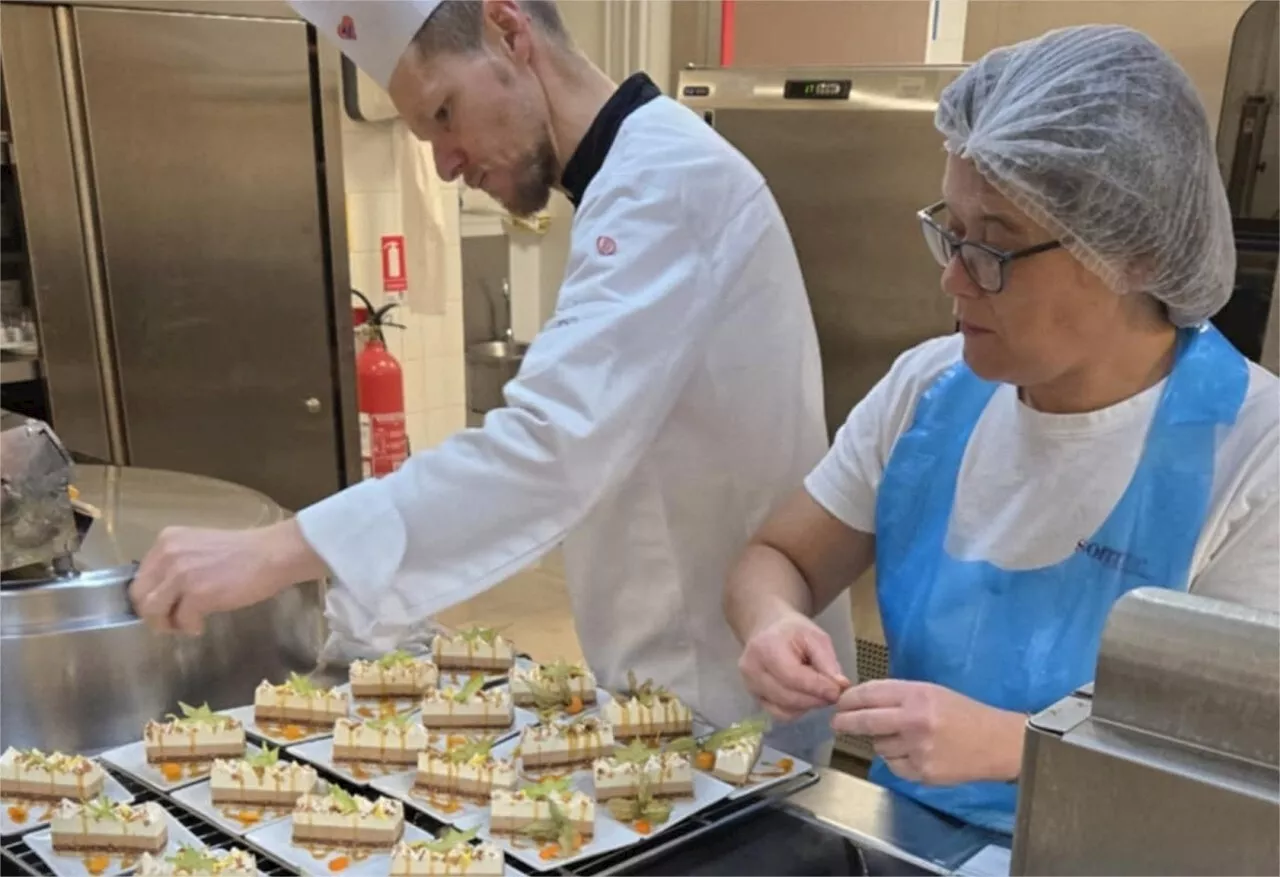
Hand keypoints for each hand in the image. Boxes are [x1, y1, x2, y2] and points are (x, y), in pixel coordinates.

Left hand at [128, 520, 326, 636]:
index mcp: (167, 540)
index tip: (165, 605)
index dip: (149, 596)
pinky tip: (202, 625)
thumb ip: (178, 563)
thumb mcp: (200, 548)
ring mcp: (181, 575)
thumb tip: (163, 593)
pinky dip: (190, 628)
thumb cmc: (244, 552)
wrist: (272, 554)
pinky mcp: (197, 594)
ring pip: (152, 611)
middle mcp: (168, 555)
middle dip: (153, 614)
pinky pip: (180, 621)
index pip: (139, 576)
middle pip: (139, 595)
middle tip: (171, 621)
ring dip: (167, 624)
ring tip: (186, 624)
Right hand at [738, 610, 850, 721]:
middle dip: (815, 699)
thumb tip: (841, 686)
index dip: (817, 687)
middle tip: (834, 695)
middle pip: (787, 696)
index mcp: (765, 648)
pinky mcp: (754, 698)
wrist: (768, 631)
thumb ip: (827, 662)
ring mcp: (749, 685)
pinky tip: (806, 698)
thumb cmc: (793, 632)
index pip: (793, 676)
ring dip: (807, 705)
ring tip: (820, 693)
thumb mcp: (815, 637)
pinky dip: (797, 710)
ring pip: (784, 708)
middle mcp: (751, 669)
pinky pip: (779, 714)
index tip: (838, 691)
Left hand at [832, 680, 1025, 784]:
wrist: (998, 743)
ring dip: (882, 742)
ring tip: (905, 737)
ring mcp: (918, 749)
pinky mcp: (922, 772)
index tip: (839, 702)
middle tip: (837, 723)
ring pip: (879, 746)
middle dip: (845, 721)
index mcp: (917, 695)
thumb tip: (860, 701)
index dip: (849, 698)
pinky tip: (916, 753)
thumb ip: (897, 695)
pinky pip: (893, 765)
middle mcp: (915, 721)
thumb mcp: (931, 692)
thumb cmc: (964, 714)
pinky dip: (897, 760)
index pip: (869, 694)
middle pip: (865, 721)